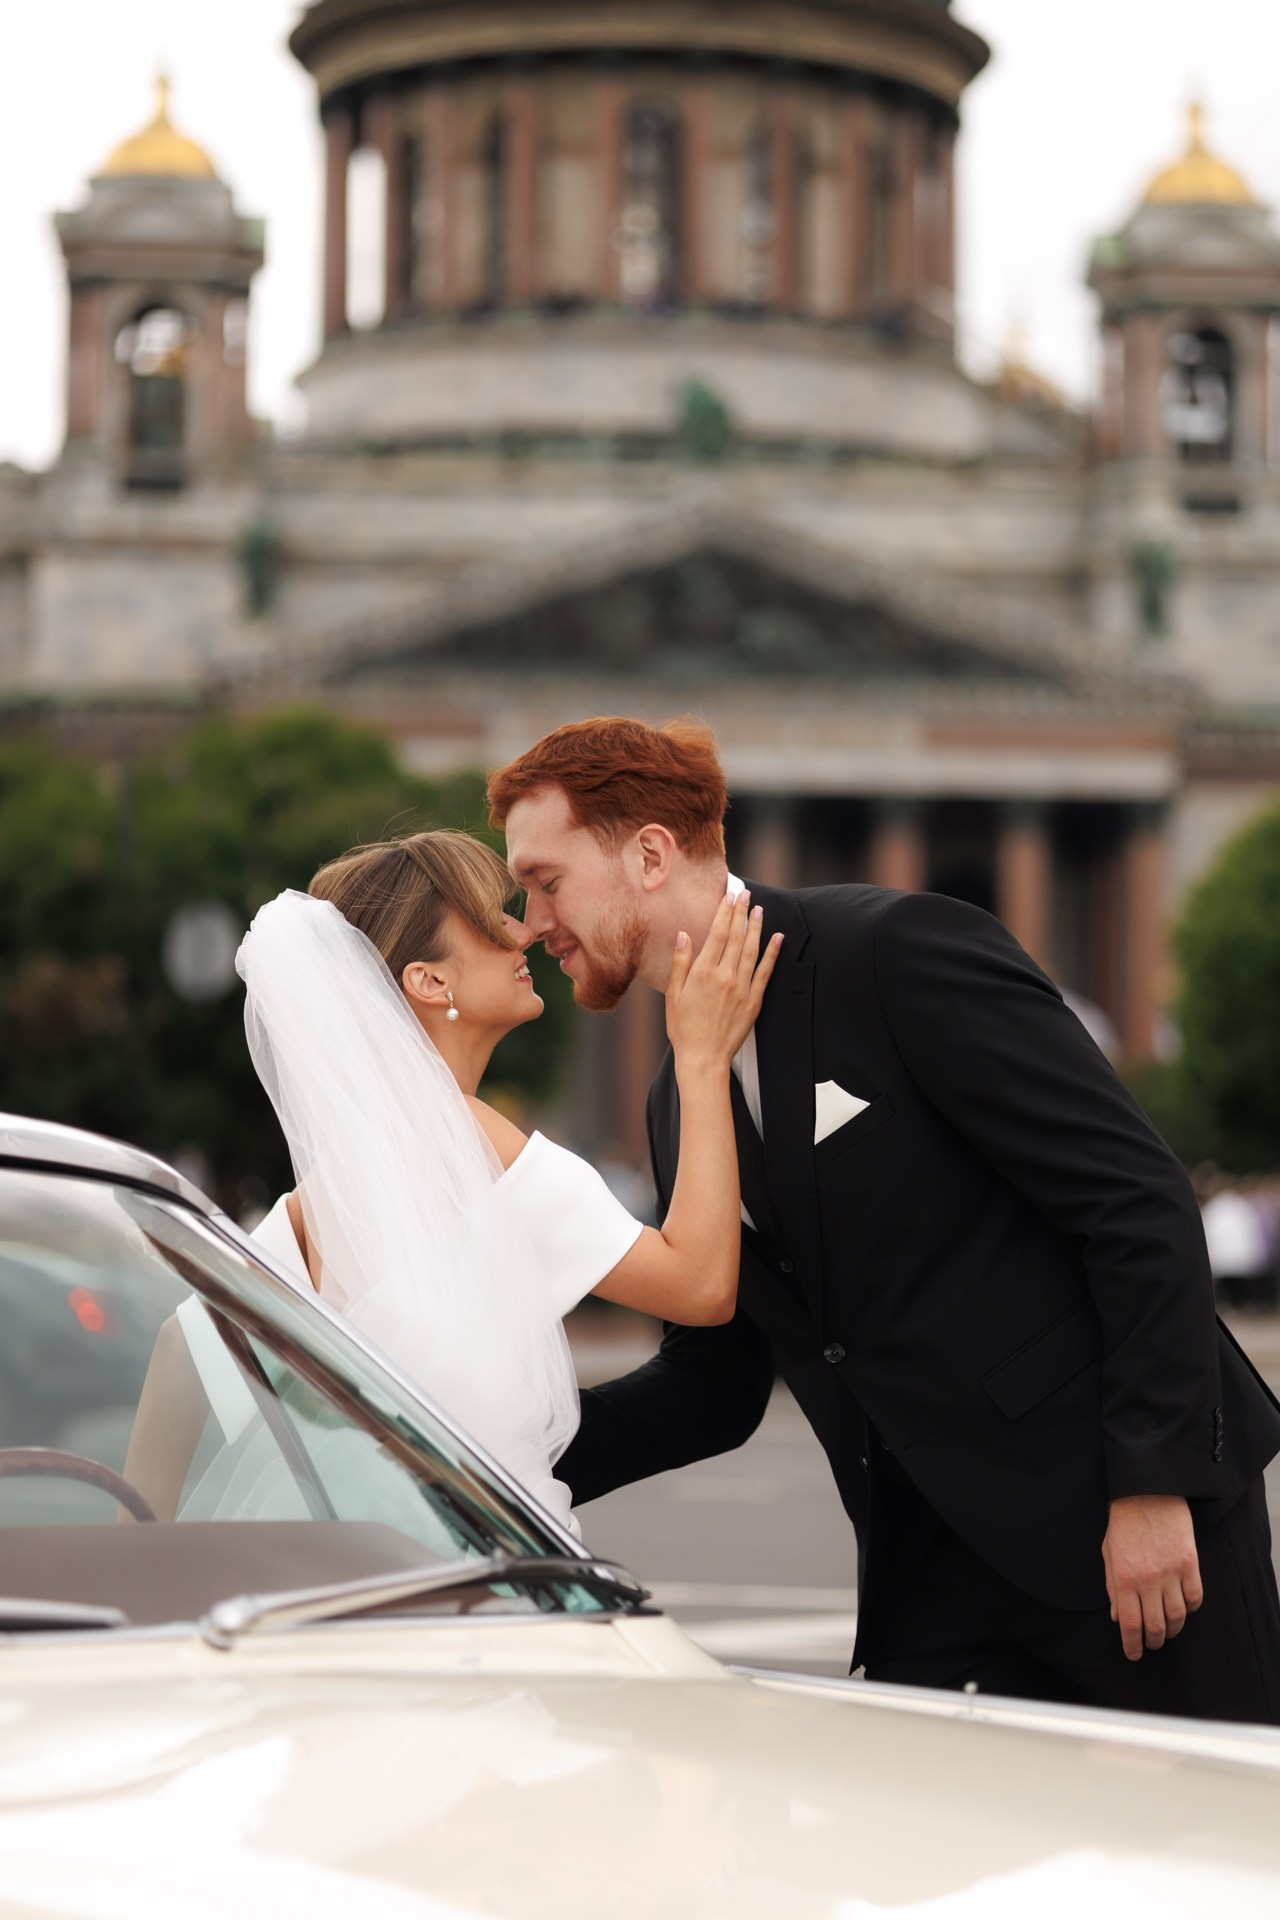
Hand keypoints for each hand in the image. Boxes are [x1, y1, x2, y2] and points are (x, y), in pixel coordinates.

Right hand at [665, 892, 782, 1072]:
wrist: (703, 1058)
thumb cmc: (684, 1028)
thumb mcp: (673, 994)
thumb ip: (680, 963)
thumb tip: (684, 935)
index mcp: (703, 973)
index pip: (717, 934)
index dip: (724, 913)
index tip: (729, 897)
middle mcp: (725, 976)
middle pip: (736, 937)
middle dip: (742, 913)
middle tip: (746, 895)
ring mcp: (742, 988)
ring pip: (752, 950)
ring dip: (757, 928)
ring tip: (759, 910)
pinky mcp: (753, 1001)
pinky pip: (765, 972)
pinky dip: (772, 953)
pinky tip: (777, 938)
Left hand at [1101, 1493, 1202, 1660]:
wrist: (1147, 1492)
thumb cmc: (1123, 1523)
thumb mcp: (1108, 1554)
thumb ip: (1112, 1588)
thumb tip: (1117, 1618)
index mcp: (1123, 1578)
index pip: (1130, 1625)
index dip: (1132, 1645)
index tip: (1134, 1654)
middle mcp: (1148, 1580)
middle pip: (1156, 1626)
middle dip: (1154, 1642)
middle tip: (1152, 1644)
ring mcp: (1171, 1573)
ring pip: (1177, 1617)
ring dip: (1173, 1630)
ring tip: (1168, 1631)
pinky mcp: (1189, 1564)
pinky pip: (1194, 1598)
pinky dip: (1189, 1609)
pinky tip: (1182, 1609)